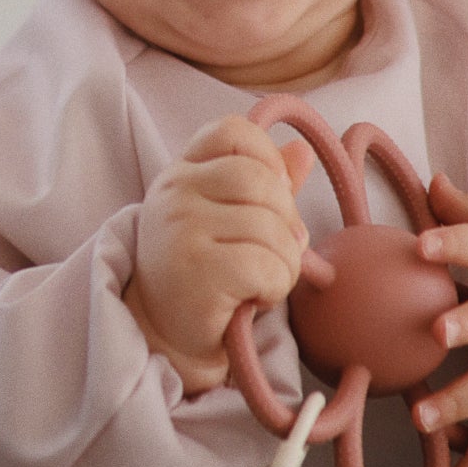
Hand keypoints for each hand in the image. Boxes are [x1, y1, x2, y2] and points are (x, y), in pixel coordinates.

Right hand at [127, 117, 315, 393]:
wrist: (166, 334)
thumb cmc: (205, 272)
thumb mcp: (228, 217)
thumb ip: (265, 182)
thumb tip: (301, 151)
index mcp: (182, 171)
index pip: (234, 132)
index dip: (268, 159)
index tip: (270, 198)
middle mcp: (174, 192)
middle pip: (263, 181)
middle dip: (286, 221)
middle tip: (272, 252)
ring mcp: (181, 229)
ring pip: (273, 228)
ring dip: (286, 263)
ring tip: (263, 280)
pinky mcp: (196, 271)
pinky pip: (267, 266)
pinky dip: (276, 287)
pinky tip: (254, 297)